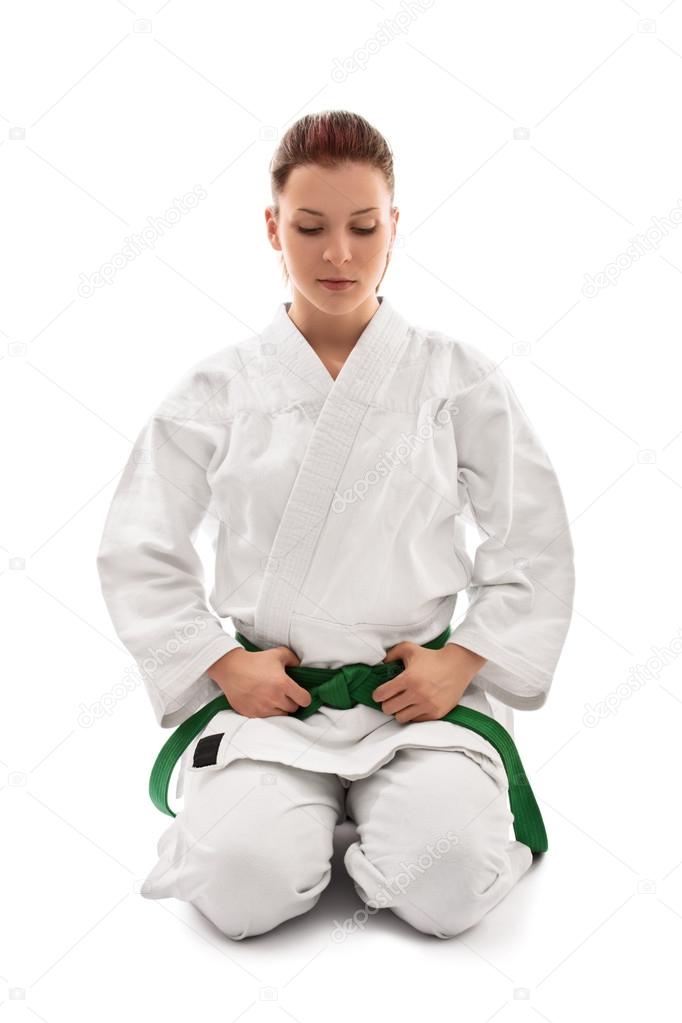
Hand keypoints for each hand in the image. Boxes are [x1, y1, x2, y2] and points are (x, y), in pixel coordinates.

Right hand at [206, 645, 311, 717]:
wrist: (231, 669)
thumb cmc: (255, 661)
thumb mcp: (278, 654)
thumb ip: (294, 659)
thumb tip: (302, 667)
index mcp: (282, 683)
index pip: (304, 700)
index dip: (304, 697)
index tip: (299, 694)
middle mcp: (274, 698)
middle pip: (293, 708)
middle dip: (291, 701)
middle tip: (284, 693)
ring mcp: (263, 708)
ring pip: (281, 715)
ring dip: (280, 708)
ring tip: (273, 698)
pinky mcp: (252, 714)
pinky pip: (267, 718)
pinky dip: (267, 712)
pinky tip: (263, 701)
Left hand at [372, 642, 486, 722]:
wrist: (458, 665)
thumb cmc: (432, 657)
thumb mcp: (410, 649)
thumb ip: (392, 654)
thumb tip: (380, 663)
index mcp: (408, 679)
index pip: (382, 695)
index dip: (378, 694)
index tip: (380, 693)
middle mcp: (417, 694)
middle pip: (388, 709)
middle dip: (387, 704)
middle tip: (392, 699)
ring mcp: (427, 705)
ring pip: (401, 718)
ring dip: (400, 711)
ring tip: (403, 703)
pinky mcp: (436, 713)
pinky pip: (416, 721)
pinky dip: (413, 714)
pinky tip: (415, 706)